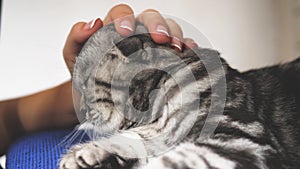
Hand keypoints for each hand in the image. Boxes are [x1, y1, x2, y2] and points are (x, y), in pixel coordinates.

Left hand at [63, 4, 197, 75]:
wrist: (97, 96)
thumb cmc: (87, 74)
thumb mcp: (74, 56)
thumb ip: (76, 38)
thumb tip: (93, 23)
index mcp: (114, 28)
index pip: (122, 12)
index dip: (124, 18)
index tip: (125, 32)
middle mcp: (136, 32)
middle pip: (150, 17)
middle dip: (156, 24)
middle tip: (160, 38)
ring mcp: (153, 45)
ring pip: (169, 28)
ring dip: (175, 35)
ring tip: (176, 48)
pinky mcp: (166, 58)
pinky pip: (181, 47)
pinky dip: (188, 47)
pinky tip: (189, 53)